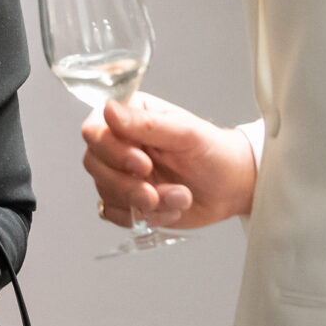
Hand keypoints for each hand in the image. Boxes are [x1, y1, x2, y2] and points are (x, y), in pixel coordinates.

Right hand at [82, 93, 254, 229]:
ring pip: (106, 192)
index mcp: (129, 118)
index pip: (95, 131)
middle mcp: (119, 144)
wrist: (230, 187)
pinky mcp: (126, 201)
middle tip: (154, 193)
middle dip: (127, 185)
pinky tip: (169, 209)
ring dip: (144, 203)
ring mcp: (120, 174)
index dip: (113, 151)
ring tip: (178, 197)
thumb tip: (108, 109)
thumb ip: (145, 123)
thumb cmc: (213, 152)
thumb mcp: (185, 133)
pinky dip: (143, 217)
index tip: (143, 164)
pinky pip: (115, 214)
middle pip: (94, 165)